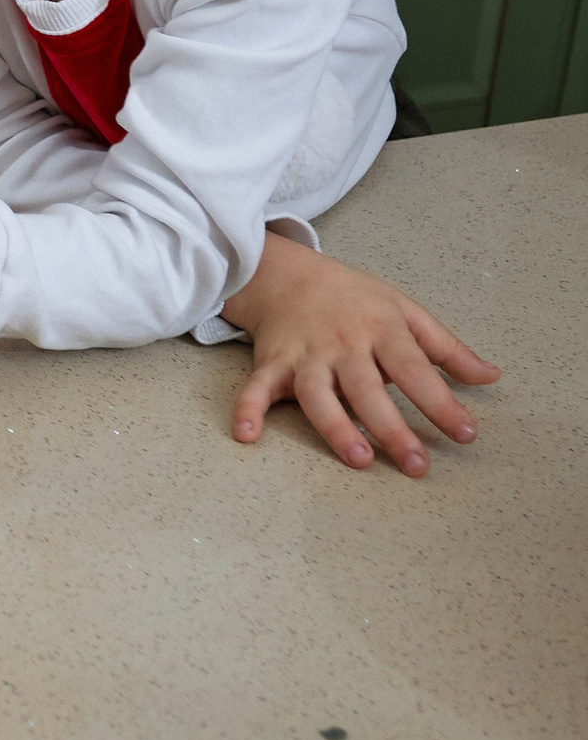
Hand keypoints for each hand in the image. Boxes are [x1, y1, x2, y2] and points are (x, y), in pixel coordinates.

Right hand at [221, 234, 498, 476]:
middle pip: (368, 388)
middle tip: (416, 465)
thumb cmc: (355, 299)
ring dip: (335, 426)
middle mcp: (342, 344)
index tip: (466, 433)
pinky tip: (247, 434)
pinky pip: (256, 387)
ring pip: (318, 393)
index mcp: (381, 329)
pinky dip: (248, 409)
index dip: (440, 402)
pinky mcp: (272, 363)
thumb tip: (491, 376)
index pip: (415, 368)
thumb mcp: (406, 311)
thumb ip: (447, 348)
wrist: (289, 274)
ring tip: (357, 459)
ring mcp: (305, 355)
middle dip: (391, 428)